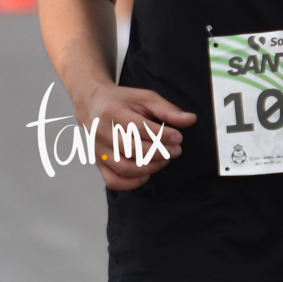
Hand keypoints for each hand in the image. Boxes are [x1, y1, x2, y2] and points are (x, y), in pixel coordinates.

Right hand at [75, 84, 196, 190]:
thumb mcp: (144, 98)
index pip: (140, 128)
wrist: (92, 104)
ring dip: (150, 168)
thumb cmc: (120, 101)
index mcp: (112, 111)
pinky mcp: (98, 162)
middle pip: (134, 149)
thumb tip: (190, 119)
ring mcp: (98, 149)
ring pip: (125, 167)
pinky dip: (131, 183)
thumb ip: (167, 109)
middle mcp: (102, 132)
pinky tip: (146, 175)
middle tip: (175, 150)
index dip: (163, 136)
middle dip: (160, 152)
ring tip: (164, 160)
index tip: (178, 137)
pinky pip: (113, 180)